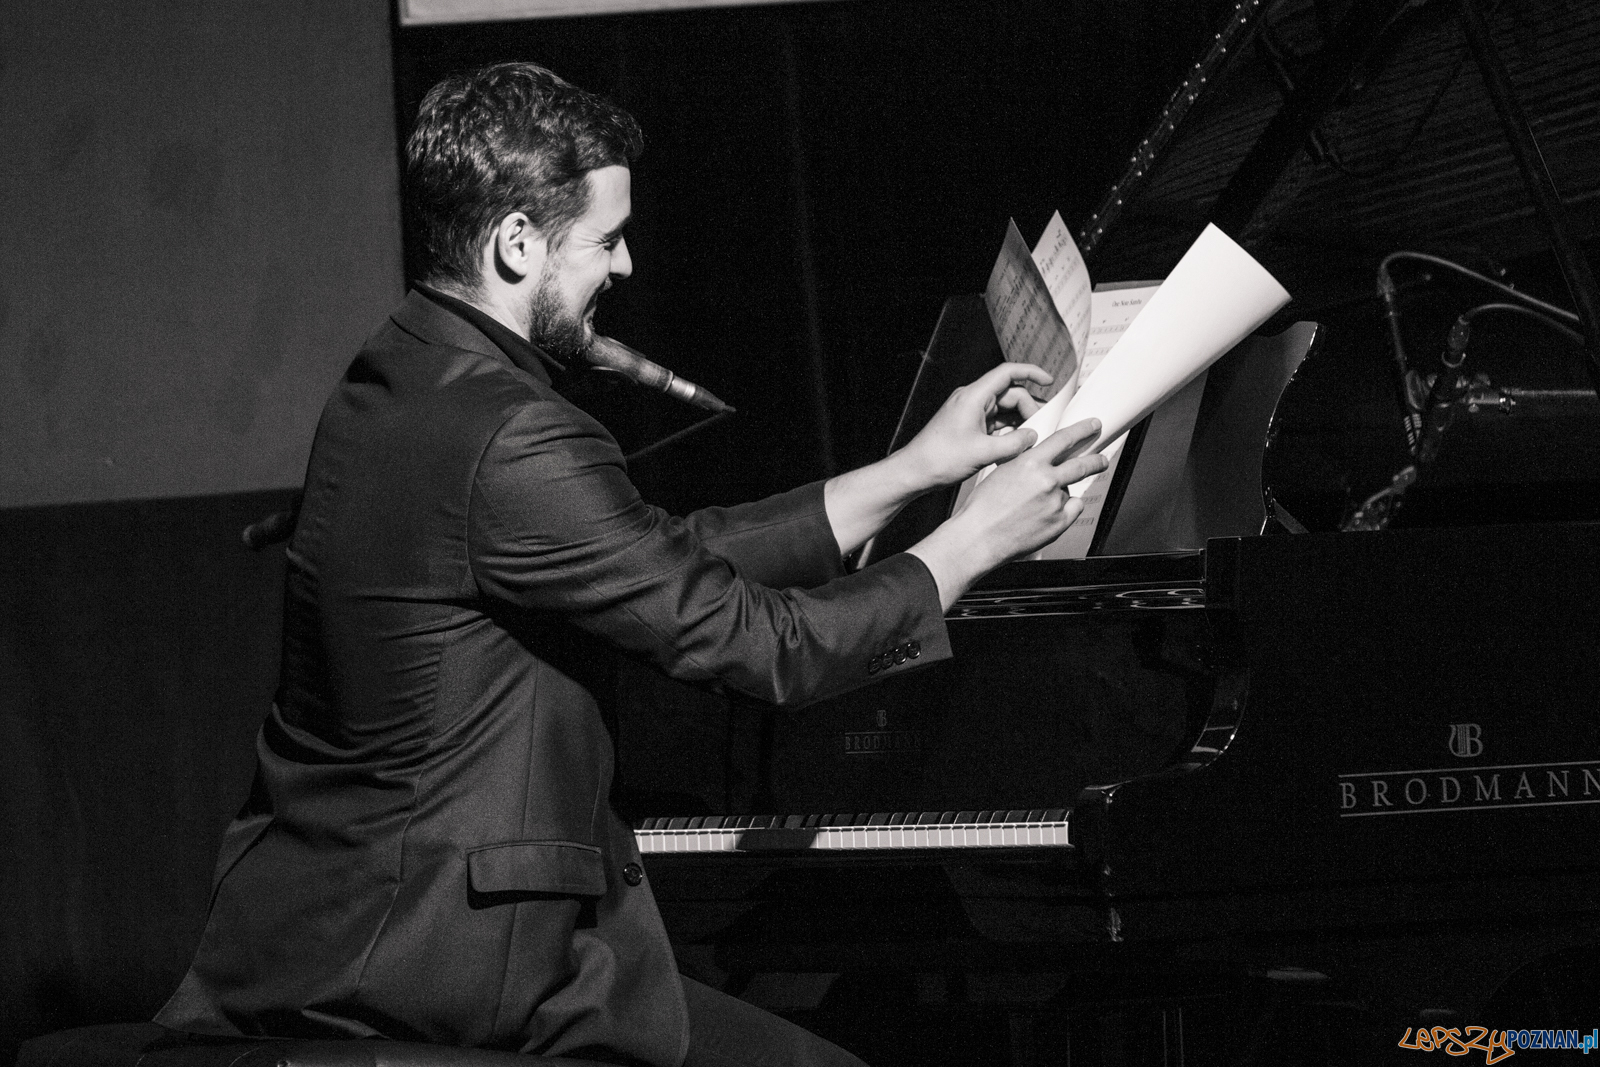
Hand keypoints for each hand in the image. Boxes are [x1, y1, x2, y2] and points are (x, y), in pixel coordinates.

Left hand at [896, 363, 1054, 491]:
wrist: (915, 472)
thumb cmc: (939, 459)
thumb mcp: (983, 453)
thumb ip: (1013, 444)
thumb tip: (1033, 437)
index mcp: (974, 397)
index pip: (1008, 373)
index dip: (1031, 373)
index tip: (1049, 381)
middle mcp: (972, 401)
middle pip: (1010, 395)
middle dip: (1029, 410)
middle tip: (1040, 430)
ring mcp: (971, 414)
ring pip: (1005, 411)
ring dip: (1019, 424)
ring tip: (1030, 441)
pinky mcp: (970, 428)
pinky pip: (996, 424)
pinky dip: (1008, 433)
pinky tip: (1015, 449)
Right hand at [956, 417, 1106, 562]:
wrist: (979, 537)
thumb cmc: (983, 508)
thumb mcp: (1002, 472)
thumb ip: (1026, 464)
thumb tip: (1040, 461)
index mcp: (1030, 464)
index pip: (1064, 439)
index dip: (1082, 430)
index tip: (1092, 426)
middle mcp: (1047, 481)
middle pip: (1082, 465)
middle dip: (1095, 461)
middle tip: (1101, 460)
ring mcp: (1055, 503)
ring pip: (1069, 492)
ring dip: (1060, 495)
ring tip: (1039, 506)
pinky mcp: (1059, 523)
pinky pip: (1071, 510)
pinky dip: (1064, 511)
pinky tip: (1046, 516)